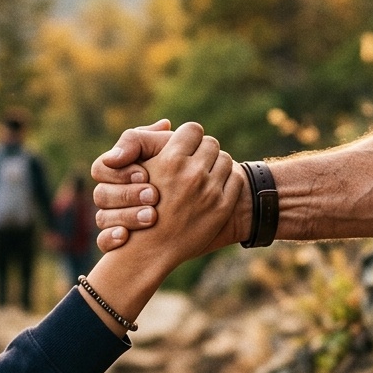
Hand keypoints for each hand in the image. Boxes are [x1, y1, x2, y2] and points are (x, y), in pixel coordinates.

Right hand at [92, 119, 172, 252]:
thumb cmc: (178, 172)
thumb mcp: (169, 152)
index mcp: (117, 171)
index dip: (121, 172)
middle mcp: (111, 194)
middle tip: (153, 196)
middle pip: (101, 194)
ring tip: (152, 216)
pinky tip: (125, 237)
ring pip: (102, 218)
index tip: (146, 174)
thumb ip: (162, 138)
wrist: (194, 209)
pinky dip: (111, 238)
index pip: (102, 168)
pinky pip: (103, 241)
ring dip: (126, 216)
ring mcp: (113, 217)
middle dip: (127, 195)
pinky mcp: (118, 239)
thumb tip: (165, 125)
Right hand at [129, 122, 242, 271]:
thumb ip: (145, 140)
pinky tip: (215, 189)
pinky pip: (236, 180)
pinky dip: (228, 181)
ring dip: (217, 165)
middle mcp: (191, 174)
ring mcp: (209, 192)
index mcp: (170, 161)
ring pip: (226, 160)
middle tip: (196, 162)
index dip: (189, 137)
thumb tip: (167, 123)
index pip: (193, 130)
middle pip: (211, 143)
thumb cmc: (138, 205)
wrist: (149, 249)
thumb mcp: (136, 169)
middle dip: (204, 151)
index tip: (185, 147)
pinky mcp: (222, 208)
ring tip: (205, 176)